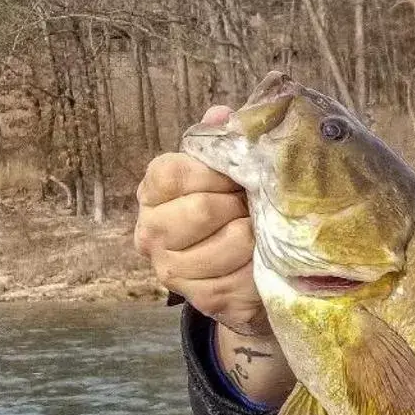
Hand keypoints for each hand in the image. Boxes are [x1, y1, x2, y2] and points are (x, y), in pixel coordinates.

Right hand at [133, 105, 269, 337]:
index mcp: (152, 193)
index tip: (236, 177)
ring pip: (229, 242)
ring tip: (261, 232)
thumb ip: (221, 142)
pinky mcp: (203, 299)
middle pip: (201, 209)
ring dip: (256, 236)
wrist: (241, 276)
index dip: (213, 172)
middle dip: (239, 205)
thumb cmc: (232, 210)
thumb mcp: (225, 172)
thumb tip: (221, 114)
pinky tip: (263, 261)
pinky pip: (244, 277)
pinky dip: (262, 266)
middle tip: (253, 206)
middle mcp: (151, 233)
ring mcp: (173, 270)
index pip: (172, 173)